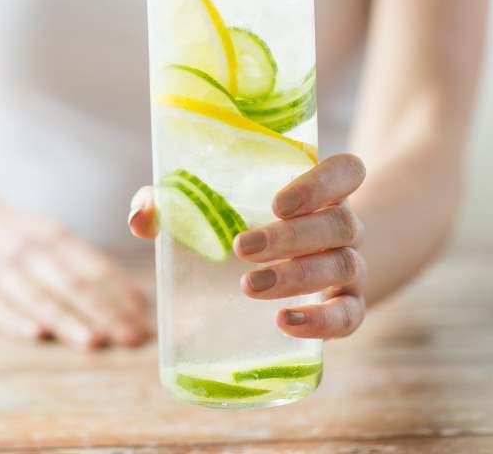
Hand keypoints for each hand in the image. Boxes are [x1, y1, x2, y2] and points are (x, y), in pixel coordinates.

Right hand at [0, 192, 149, 348]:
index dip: (120, 297)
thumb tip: (135, 300)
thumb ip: (86, 264)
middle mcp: (27, 249)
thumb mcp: (47, 234)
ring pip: (37, 297)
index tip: (144, 323)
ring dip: (67, 320)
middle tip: (129, 339)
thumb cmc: (13, 234)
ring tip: (94, 342)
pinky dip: (14, 319)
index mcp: (53, 236)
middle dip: (103, 313)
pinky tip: (35, 334)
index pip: (94, 269)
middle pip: (71, 285)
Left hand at [129, 153, 367, 339]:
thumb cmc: (247, 224)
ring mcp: (351, 267)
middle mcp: (344, 225)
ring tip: (249, 285)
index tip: (278, 202)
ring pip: (342, 266)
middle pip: (339, 223)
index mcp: (321, 190)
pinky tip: (285, 322)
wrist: (300, 267)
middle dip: (290, 237)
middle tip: (242, 248)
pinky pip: (349, 316)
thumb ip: (172, 202)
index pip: (347, 171)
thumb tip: (140, 218)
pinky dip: (321, 322)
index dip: (322, 182)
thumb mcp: (214, 207)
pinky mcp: (347, 307)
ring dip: (297, 276)